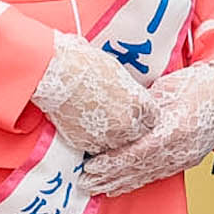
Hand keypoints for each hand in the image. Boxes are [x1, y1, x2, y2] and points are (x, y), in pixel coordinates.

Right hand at [32, 33, 162, 153]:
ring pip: (117, 146)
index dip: (144, 116)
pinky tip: (86, 128)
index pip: (153, 119)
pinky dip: (93, 141)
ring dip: (112, 138)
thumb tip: (129, 97)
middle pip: (137, 135)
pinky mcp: (87, 144)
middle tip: (117, 120)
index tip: (137, 113)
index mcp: (140, 103)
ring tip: (100, 125)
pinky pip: (96, 148)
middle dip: (130, 129)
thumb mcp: (119, 75)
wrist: (60, 75)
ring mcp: (108, 136)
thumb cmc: (88, 65)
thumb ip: (129, 93)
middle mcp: (128, 123)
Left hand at [76, 60, 213, 198]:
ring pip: (149, 174)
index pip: (137, 152)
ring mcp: (187, 156)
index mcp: (175, 128)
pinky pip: (160, 173)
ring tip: (98, 189)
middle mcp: (182, 148)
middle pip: (140, 168)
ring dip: (122, 183)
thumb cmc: (198, 82)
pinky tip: (123, 185)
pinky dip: (139, 180)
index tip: (90, 166)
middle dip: (111, 177)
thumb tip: (114, 118)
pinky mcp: (189, 158)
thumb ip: (142, 109)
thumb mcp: (166, 89)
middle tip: (85, 183)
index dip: (112, 162)